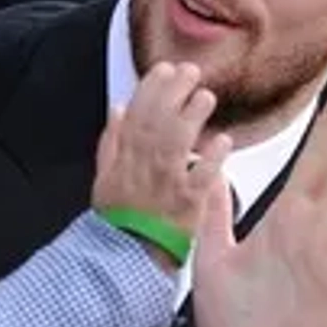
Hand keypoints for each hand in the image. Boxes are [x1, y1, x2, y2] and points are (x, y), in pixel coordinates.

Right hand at [92, 62, 231, 266]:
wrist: (127, 257)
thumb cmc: (119, 220)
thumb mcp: (104, 177)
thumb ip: (111, 141)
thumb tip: (118, 108)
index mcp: (125, 157)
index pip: (137, 112)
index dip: (151, 87)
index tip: (165, 69)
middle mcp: (145, 165)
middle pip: (159, 119)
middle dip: (174, 91)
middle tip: (191, 71)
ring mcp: (166, 184)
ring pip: (178, 142)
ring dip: (192, 116)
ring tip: (206, 97)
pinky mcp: (188, 204)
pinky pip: (201, 178)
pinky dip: (212, 159)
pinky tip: (223, 141)